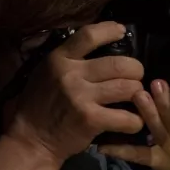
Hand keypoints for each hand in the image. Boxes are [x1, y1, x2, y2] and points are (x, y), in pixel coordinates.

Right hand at [4, 22, 145, 163]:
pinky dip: (135, 120)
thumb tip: (101, 41)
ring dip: (137, 92)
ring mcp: (81, 97)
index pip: (89, 35)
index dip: (110, 30)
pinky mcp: (90, 120)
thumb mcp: (48, 71)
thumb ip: (70, 57)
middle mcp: (71, 75)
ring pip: (127, 88)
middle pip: (120, 64)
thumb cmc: (41, 102)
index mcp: (59, 58)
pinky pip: (126, 117)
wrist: (32, 138)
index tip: (122, 31)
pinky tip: (133, 121)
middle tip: (135, 76)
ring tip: (134, 96)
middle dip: (136, 70)